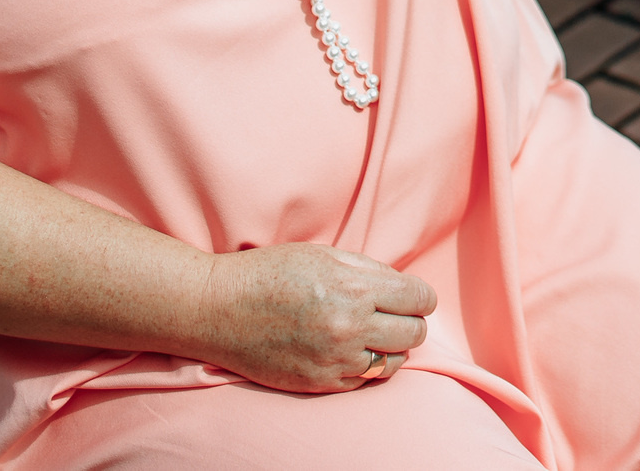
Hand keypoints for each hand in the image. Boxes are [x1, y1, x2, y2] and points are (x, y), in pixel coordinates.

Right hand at [196, 243, 435, 391]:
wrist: (218, 309)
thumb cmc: (270, 273)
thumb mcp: (325, 254)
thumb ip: (371, 270)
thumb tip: (405, 287)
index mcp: (354, 289)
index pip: (419, 299)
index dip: (421, 296)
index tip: (413, 296)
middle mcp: (349, 328)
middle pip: (415, 333)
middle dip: (411, 321)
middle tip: (394, 314)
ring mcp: (334, 361)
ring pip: (394, 362)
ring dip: (391, 347)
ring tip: (372, 333)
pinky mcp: (318, 384)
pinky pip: (364, 381)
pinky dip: (365, 366)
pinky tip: (349, 350)